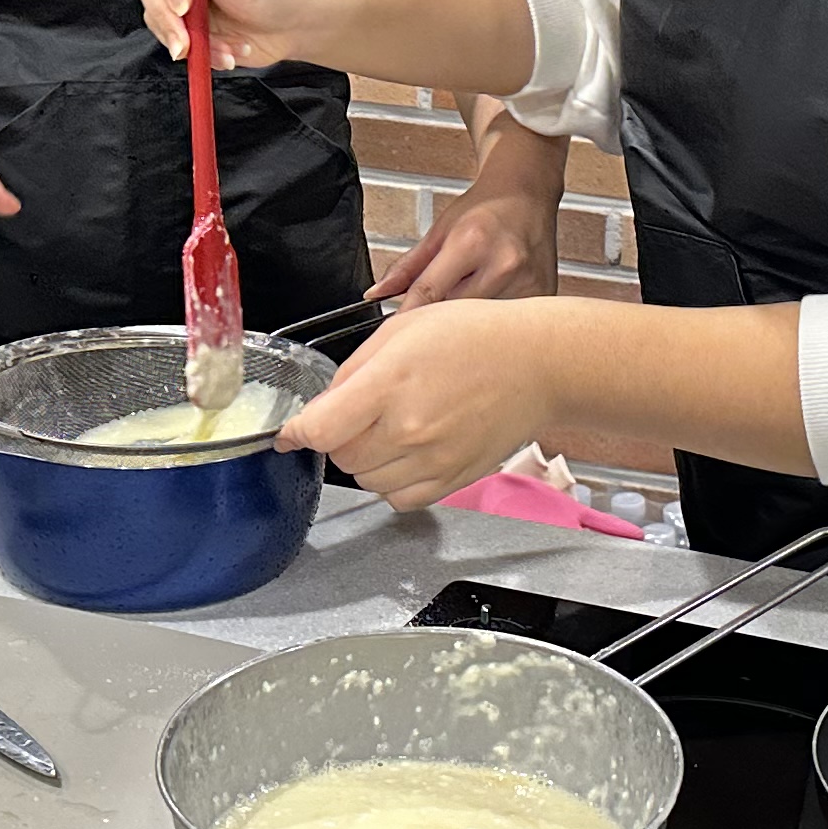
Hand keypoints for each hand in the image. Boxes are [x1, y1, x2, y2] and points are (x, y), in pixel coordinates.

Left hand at [280, 299, 551, 510]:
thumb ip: (353, 370)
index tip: (289, 433)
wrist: (537, 364)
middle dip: (337, 437)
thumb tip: (323, 406)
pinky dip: (391, 481)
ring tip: (390, 427)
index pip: (320, 429)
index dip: (296, 433)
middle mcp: (409, 429)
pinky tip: (406, 452)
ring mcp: (432, 460)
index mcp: (390, 384)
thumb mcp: (402, 330)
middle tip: (359, 413)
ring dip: (364, 459)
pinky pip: (398, 499)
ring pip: (366, 481)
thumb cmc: (477, 337)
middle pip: (340, 457)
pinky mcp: (452, 480)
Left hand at [371, 173, 558, 309]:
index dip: (406, 316)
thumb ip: (408, 266)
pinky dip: (494, 320)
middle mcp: (504, 263)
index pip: (430, 292)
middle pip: (456, 313)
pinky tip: (494, 299)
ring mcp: (528, 282)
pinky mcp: (544, 294)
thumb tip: (376, 293)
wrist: (527, 194)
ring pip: (483, 323)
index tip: (393, 335)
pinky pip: (507, 320)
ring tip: (470, 297)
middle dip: (439, 318)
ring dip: (468, 320)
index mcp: (472, 242)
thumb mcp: (440, 230)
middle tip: (434, 314)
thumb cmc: (485, 208)